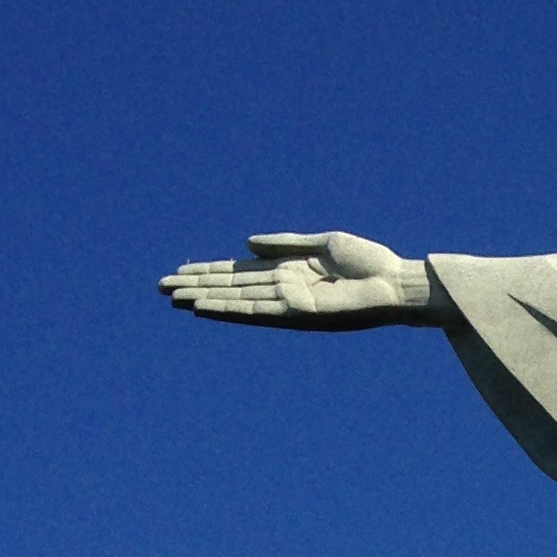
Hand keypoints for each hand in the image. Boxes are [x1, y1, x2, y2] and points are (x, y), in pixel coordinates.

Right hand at [160, 232, 439, 325]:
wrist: (395, 282)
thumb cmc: (368, 263)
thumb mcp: (322, 244)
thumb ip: (284, 244)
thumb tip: (245, 244)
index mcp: (288, 272)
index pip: (240, 273)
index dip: (210, 271)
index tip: (181, 270)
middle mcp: (283, 290)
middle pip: (231, 287)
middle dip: (197, 285)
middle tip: (161, 286)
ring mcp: (288, 303)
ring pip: (236, 299)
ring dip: (204, 298)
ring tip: (172, 297)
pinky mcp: (297, 313)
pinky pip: (256, 310)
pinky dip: (229, 309)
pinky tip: (204, 307)